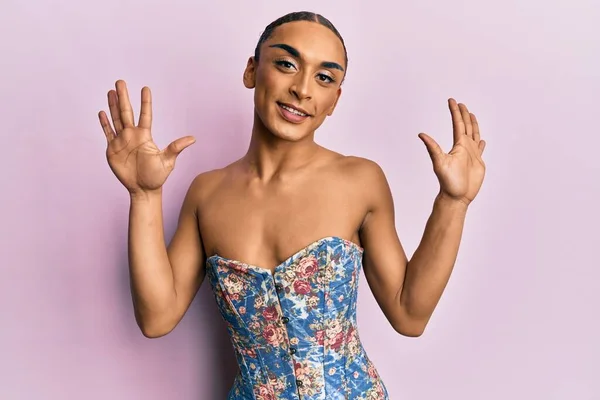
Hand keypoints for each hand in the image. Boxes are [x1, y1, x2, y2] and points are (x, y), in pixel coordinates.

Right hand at [98, 80, 195, 195]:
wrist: (143, 189)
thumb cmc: (157, 176)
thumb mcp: (168, 161)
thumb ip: (176, 148)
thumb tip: (193, 139)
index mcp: (145, 136)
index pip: (145, 115)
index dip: (145, 102)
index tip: (145, 88)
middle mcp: (133, 135)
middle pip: (126, 112)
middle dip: (123, 97)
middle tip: (120, 81)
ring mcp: (122, 141)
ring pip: (116, 119)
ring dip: (112, 105)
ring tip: (111, 91)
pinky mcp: (113, 149)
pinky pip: (108, 133)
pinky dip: (105, 123)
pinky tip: (102, 112)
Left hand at [418, 98, 486, 205]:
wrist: (456, 196)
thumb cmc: (447, 182)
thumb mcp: (439, 162)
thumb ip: (432, 148)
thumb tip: (421, 134)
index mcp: (457, 146)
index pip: (457, 124)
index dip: (455, 112)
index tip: (452, 100)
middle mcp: (464, 148)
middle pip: (466, 127)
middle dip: (463, 115)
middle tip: (461, 104)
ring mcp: (472, 155)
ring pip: (474, 135)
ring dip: (473, 125)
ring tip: (471, 116)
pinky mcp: (478, 163)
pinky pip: (480, 150)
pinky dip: (481, 144)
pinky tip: (481, 140)